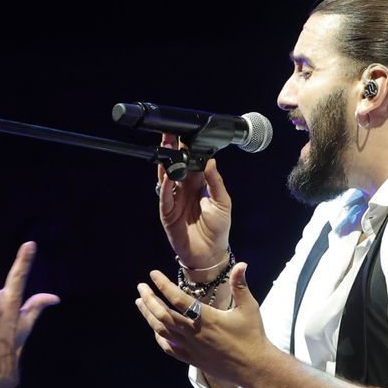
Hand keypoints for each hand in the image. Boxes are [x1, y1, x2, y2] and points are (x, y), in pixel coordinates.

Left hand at [134, 262, 275, 387]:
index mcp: (207, 318)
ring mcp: (191, 347)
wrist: (254, 367)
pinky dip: (159, 337)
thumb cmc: (252, 336)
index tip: (153, 274)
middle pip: (163, 314)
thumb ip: (240, 286)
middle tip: (141, 287)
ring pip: (161, 330)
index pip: (178, 299)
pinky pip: (168, 349)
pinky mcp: (192, 359)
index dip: (163, 285)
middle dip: (149, 299)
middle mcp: (194, 333)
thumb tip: (241, 264)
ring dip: (148, 316)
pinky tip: (155, 328)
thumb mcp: (248, 308)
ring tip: (140, 303)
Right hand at [157, 132, 231, 274]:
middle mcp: (184, 190)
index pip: (192, 163)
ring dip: (165, 163)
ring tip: (166, 148)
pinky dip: (165, 186)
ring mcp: (174, 200)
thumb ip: (216, 182)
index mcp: (199, 185)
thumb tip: (211, 161)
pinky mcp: (167, 212)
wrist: (210, 253)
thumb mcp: (223, 202)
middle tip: (170, 134)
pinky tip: (166, 175)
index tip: (188, 136)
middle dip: (173, 151)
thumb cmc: (218, 229)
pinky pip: (164, 197)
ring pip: (167, 178)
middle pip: (177, 166)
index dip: (189, 151)